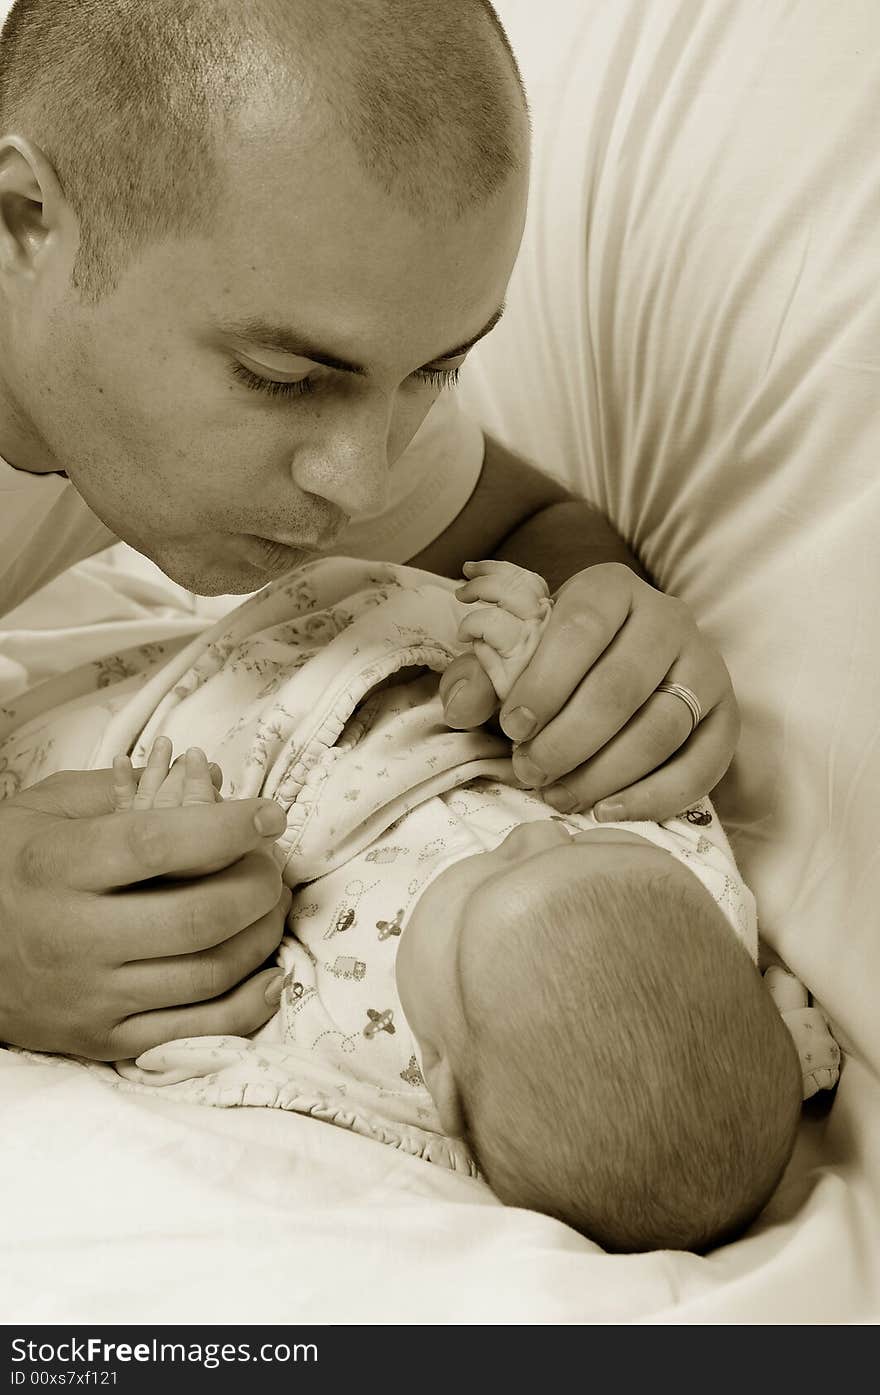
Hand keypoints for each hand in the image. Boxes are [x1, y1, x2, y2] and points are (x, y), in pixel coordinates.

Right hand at [0, 763, 290, 1058]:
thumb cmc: (12, 868)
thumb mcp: (44, 810)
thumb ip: (123, 788)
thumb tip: (211, 780)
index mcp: (56, 866)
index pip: (158, 844)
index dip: (227, 828)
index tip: (269, 816)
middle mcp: (72, 936)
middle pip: (197, 916)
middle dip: (258, 886)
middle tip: (271, 865)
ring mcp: (90, 996)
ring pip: (208, 974)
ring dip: (262, 936)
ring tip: (271, 906)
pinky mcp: (103, 1042)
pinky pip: (196, 1033)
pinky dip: (249, 1005)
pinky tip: (271, 974)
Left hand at [439, 561, 738, 821]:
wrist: (623, 663)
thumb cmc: (559, 663)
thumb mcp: (517, 656)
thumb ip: (482, 676)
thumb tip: (458, 708)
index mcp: (611, 588)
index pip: (581, 628)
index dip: (544, 682)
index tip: (512, 726)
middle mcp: (668, 618)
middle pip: (621, 686)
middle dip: (567, 740)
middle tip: (529, 772)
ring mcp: (704, 666)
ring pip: (661, 728)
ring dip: (604, 773)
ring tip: (560, 796)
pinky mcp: (726, 715)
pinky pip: (703, 762)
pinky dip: (656, 796)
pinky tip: (609, 811)